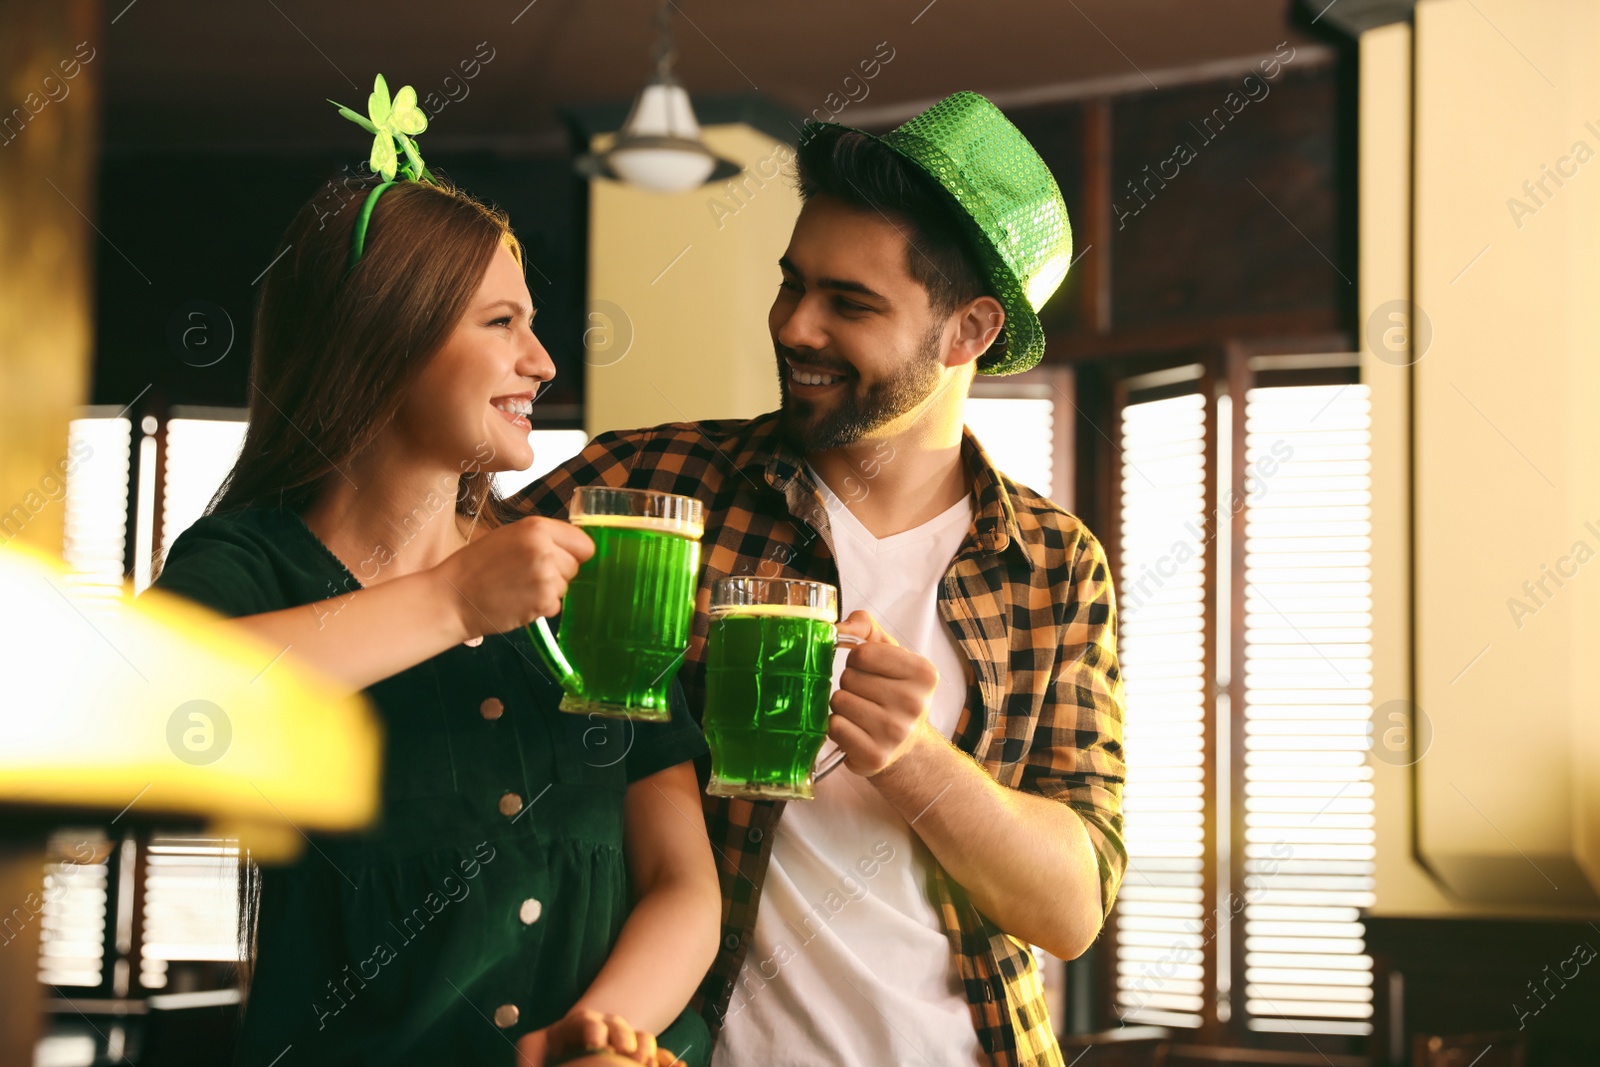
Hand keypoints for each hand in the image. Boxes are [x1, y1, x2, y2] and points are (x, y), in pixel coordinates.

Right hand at [434, 516, 592, 638]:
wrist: (453, 597)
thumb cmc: (476, 566)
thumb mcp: (509, 536)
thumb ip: (542, 538)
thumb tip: (575, 548)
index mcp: (536, 527)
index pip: (583, 543)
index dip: (574, 553)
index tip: (561, 559)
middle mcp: (544, 549)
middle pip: (576, 566)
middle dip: (559, 573)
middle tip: (527, 575)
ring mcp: (546, 576)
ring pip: (565, 586)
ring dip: (548, 591)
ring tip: (518, 588)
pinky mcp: (543, 602)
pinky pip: (555, 605)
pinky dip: (540, 608)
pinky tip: (518, 601)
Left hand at [515, 1008, 665, 1065]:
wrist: (578, 1054)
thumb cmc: (550, 1061)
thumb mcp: (535, 1053)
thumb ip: (532, 1056)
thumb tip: (527, 1056)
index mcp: (569, 1033)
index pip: (581, 1022)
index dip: (591, 1027)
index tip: (596, 1041)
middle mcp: (597, 1034)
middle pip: (614, 1025)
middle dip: (622, 1035)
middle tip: (625, 1051)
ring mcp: (618, 1047)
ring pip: (637, 1039)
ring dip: (644, 1048)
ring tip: (644, 1062)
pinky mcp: (635, 1061)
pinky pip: (656, 1058)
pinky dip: (665, 1062)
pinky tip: (674, 1065)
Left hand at [828, 610, 938, 776]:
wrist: (904, 743)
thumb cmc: (893, 690)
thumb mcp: (888, 652)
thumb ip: (865, 627)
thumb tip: (838, 628)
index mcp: (924, 673)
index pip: (862, 653)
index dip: (857, 659)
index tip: (870, 670)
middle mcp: (915, 704)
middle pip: (849, 678)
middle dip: (850, 683)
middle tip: (867, 694)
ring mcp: (896, 733)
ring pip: (839, 701)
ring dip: (842, 704)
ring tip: (860, 711)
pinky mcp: (875, 756)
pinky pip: (835, 727)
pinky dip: (838, 726)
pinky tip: (854, 729)